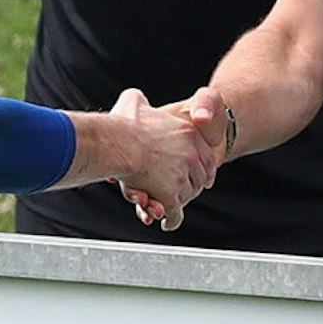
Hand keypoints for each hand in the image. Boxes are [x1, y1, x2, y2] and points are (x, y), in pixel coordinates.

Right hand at [110, 88, 215, 231]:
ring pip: (188, 195)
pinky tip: (167, 223)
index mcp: (187, 132)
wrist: (118, 141)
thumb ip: (138, 100)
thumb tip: (137, 100)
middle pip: (200, 176)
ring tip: (167, 206)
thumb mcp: (133, 101)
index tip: (197, 173)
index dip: (199, 166)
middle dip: (191, 186)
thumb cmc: (122, 124)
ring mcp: (183, 175)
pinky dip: (172, 220)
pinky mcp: (171, 194)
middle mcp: (191, 153)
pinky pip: (176, 213)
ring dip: (178, 203)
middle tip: (179, 192)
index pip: (204, 153)